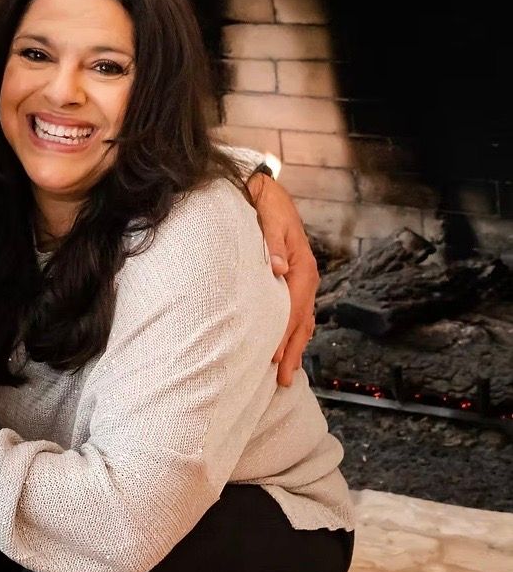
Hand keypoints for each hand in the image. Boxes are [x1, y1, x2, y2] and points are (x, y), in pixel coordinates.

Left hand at [248, 173, 319, 386]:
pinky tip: (285, 348)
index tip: (274, 357)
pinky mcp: (292, 282)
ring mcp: (301, 282)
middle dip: (293, 351)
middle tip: (284, 380)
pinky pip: (296, 314)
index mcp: (302, 267)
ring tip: (286, 374)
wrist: (267, 191)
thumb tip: (277, 268)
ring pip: (301, 321)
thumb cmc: (267, 206)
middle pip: (302, 322)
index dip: (284, 335)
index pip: (294, 309)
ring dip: (294, 347)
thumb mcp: (270, 219)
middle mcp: (305, 278)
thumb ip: (272, 243)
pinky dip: (292, 333)